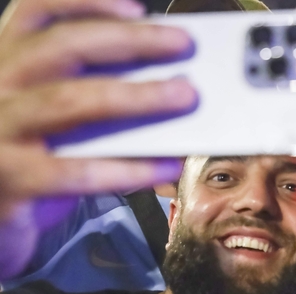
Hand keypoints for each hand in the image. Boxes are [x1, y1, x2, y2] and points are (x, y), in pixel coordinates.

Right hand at [0, 0, 196, 278]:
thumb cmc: (27, 163)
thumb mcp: (48, 120)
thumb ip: (88, 94)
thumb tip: (163, 80)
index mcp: (4, 64)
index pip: (36, 13)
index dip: (86, 4)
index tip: (137, 9)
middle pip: (62, 47)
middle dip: (129, 41)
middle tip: (182, 45)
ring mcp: (1, 133)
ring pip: (71, 102)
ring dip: (136, 96)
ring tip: (183, 96)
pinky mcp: (14, 180)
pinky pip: (80, 171)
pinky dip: (130, 167)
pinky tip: (166, 165)